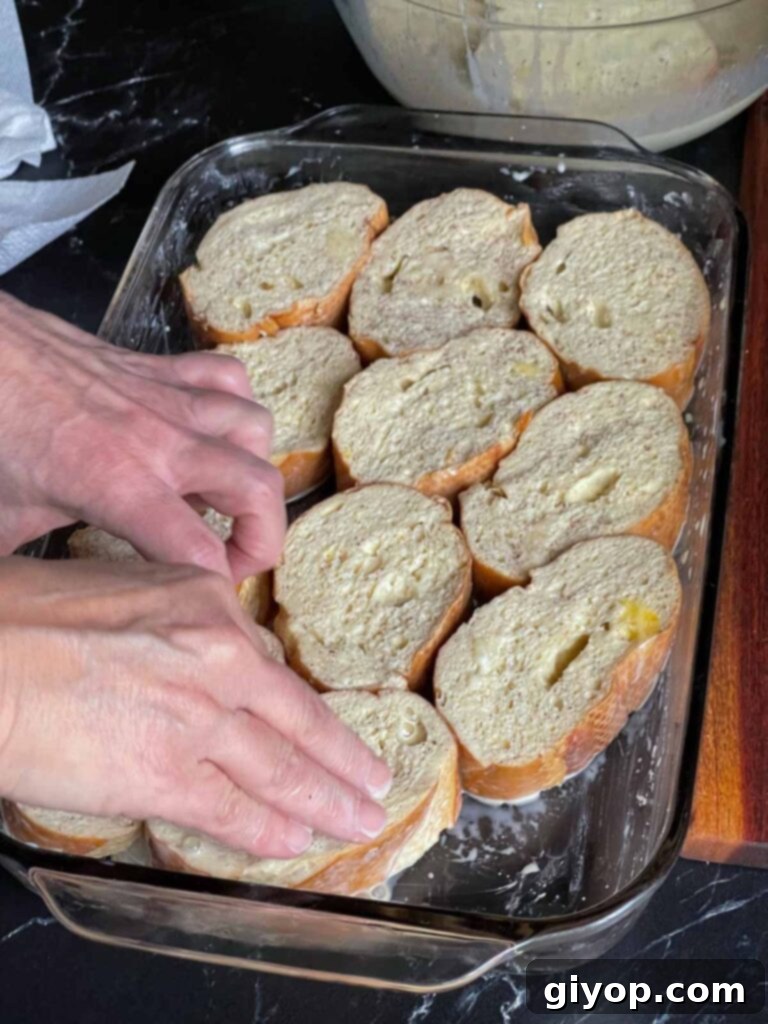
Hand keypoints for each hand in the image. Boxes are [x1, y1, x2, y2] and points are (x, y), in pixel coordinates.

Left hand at [0, 291, 284, 581]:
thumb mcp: (1, 521)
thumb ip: (26, 574)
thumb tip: (28, 610)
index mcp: (119, 485)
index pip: (200, 552)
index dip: (216, 589)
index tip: (201, 601)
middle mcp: (159, 441)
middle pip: (258, 490)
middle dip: (263, 539)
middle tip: (232, 561)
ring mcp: (166, 399)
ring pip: (256, 430)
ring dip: (252, 468)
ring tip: (223, 496)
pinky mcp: (160, 368)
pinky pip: (229, 378)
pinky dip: (236, 407)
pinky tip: (214, 432)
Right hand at [0, 557, 390, 856]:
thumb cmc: (24, 616)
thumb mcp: (122, 590)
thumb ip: (174, 624)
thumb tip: (197, 665)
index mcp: (205, 600)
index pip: (265, 663)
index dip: (295, 706)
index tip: (318, 725)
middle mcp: (217, 654)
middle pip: (298, 717)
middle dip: (343, 758)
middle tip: (375, 781)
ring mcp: (198, 716)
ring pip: (282, 769)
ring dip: (326, 802)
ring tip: (357, 819)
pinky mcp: (165, 774)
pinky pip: (232, 811)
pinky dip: (267, 831)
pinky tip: (293, 842)